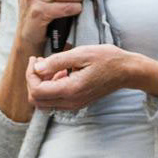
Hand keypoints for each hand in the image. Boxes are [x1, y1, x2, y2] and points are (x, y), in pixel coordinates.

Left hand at [26, 44, 157, 111]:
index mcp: (70, 89)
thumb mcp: (81, 53)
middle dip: (33, 81)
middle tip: (39, 62)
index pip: (36, 90)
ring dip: (41, 84)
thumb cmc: (107, 59)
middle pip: (36, 100)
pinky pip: (55, 100)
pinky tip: (60, 72)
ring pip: (44, 102)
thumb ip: (56, 61)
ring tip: (49, 65)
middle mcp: (71, 102)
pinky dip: (51, 87)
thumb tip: (37, 67)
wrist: (126, 71)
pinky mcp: (77, 102)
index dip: (30, 75)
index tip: (35, 59)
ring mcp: (74, 104)